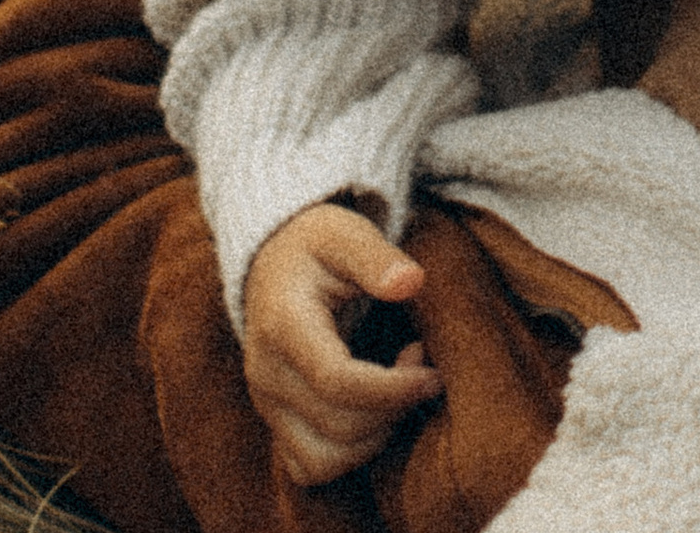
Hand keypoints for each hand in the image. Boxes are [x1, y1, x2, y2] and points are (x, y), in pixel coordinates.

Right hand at [242, 203, 442, 485]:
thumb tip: (412, 282)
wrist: (274, 262)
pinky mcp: (277, 421)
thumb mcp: (346, 233)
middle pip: (336, 426)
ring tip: (400, 384)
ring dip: (376, 435)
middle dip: (394, 407)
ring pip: (323, 459)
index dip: (391, 388)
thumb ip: (376, 257)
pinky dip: (352, 452)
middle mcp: (267, 374)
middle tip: (425, 363)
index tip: (432, 372)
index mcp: (284, 326)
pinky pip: (312, 466)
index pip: (335, 380)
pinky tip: (376, 408)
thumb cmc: (318, 245)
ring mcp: (268, 404)